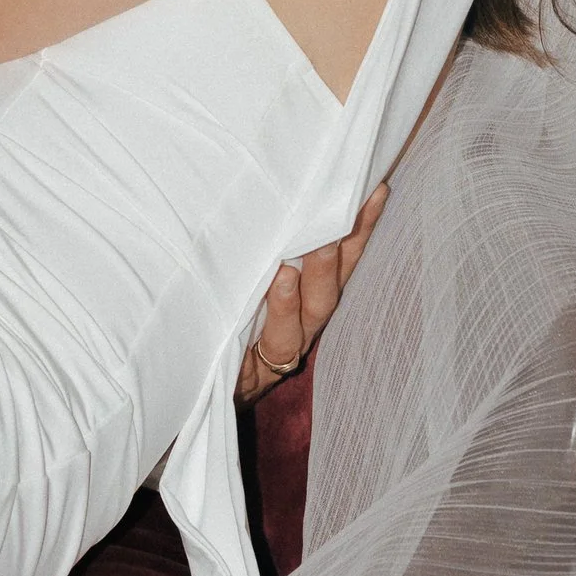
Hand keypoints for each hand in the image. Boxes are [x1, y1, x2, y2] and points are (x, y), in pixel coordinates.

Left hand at [236, 184, 387, 404]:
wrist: (198, 387)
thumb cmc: (223, 325)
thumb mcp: (243, 284)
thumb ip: (262, 252)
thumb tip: (269, 197)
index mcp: (308, 299)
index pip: (343, 259)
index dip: (361, 228)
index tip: (377, 188)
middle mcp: (306, 322)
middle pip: (335, 284)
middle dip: (348, 246)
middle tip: (351, 207)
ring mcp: (286, 347)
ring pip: (312, 313)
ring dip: (317, 276)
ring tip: (319, 243)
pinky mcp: (258, 369)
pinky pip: (275, 341)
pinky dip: (280, 311)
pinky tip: (280, 282)